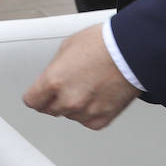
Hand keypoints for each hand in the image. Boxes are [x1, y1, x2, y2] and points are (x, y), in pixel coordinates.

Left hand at [23, 25, 141, 129]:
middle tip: (68, 84)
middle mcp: (67, 100)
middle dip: (55, 99)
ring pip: (70, 116)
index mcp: (53, 81)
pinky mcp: (103, 118)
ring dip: (74, 105)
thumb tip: (52, 77)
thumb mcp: (68, 47)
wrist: (132, 51)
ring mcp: (85, 111)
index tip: (39, 94)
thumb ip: (55, 68)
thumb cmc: (104, 44)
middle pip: (50, 110)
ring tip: (88, 85)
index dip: (36, 95)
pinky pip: (88, 121)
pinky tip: (97, 95)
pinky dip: (90, 112)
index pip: (32, 101)